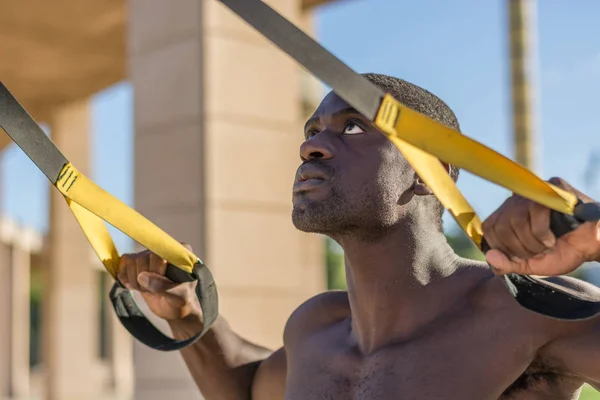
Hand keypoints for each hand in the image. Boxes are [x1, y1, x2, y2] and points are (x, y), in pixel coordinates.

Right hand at [117, 244, 201, 323]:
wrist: (174, 308)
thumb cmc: (181, 300)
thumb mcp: (179, 296)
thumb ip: (163, 286)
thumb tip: (142, 276)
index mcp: (181, 253)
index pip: (161, 252)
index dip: (157, 269)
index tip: (164, 282)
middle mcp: (164, 250)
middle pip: (143, 257)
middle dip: (144, 278)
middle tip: (154, 290)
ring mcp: (150, 255)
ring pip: (132, 260)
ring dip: (135, 280)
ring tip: (146, 289)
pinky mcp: (138, 262)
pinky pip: (125, 262)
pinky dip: (125, 277)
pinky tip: (135, 286)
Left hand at [482, 177, 599, 275]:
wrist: (593, 245)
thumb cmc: (562, 251)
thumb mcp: (531, 264)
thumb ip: (508, 264)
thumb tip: (490, 257)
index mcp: (508, 215)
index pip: (489, 228)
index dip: (503, 247)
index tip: (523, 256)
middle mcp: (516, 200)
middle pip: (501, 226)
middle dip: (520, 249)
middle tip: (538, 252)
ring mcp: (534, 191)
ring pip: (516, 220)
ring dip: (533, 242)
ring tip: (547, 245)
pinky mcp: (552, 186)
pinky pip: (535, 210)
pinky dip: (542, 232)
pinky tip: (553, 237)